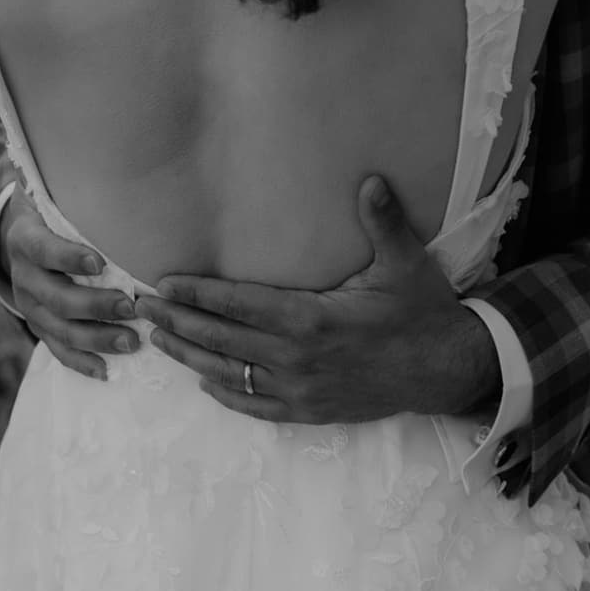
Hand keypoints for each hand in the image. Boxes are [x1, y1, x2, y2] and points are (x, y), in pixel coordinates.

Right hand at [0, 186, 138, 380]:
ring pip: (58, 329)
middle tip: (132, 308)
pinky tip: (107, 371)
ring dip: (96, 339)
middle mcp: (23, 275)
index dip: (69, 258)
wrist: (22, 233)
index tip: (100, 263)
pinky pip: (56, 349)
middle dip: (95, 306)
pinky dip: (81, 362)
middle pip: (56, 297)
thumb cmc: (56, 211)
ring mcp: (29, 305)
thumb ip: (80, 193)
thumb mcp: (56, 197)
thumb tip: (123, 174)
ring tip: (132, 342)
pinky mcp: (38, 325)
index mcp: (26, 239)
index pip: (45, 250)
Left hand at [135, 177, 501, 422]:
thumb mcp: (404, 262)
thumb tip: (370, 179)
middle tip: (142, 306)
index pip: (238, 304)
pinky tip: (205, 383)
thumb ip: (381, 221)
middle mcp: (297, 359)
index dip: (198, 292)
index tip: (164, 281)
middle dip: (178, 321)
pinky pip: (257, 407)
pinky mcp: (311, 412)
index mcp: (311, 320)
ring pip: (231, 374)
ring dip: (191, 357)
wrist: (447, 370)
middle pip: (222, 340)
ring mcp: (302, 390)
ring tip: (159, 339)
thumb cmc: (422, 312)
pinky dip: (227, 395)